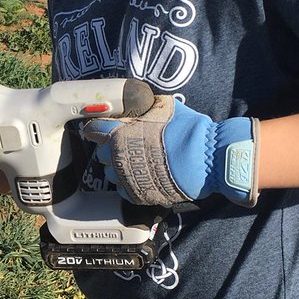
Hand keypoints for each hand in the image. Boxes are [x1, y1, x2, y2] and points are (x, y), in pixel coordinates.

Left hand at [83, 90, 258, 207]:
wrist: (206, 159)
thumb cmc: (187, 129)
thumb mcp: (164, 106)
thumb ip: (143, 106)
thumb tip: (138, 102)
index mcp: (118, 133)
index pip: (92, 130)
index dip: (97, 128)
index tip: (102, 129)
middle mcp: (116, 157)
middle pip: (100, 153)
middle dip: (110, 147)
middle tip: (127, 145)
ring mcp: (125, 178)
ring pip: (110, 173)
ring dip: (119, 167)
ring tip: (137, 162)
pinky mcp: (136, 195)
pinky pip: (123, 189)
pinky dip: (129, 183)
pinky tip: (144, 176)